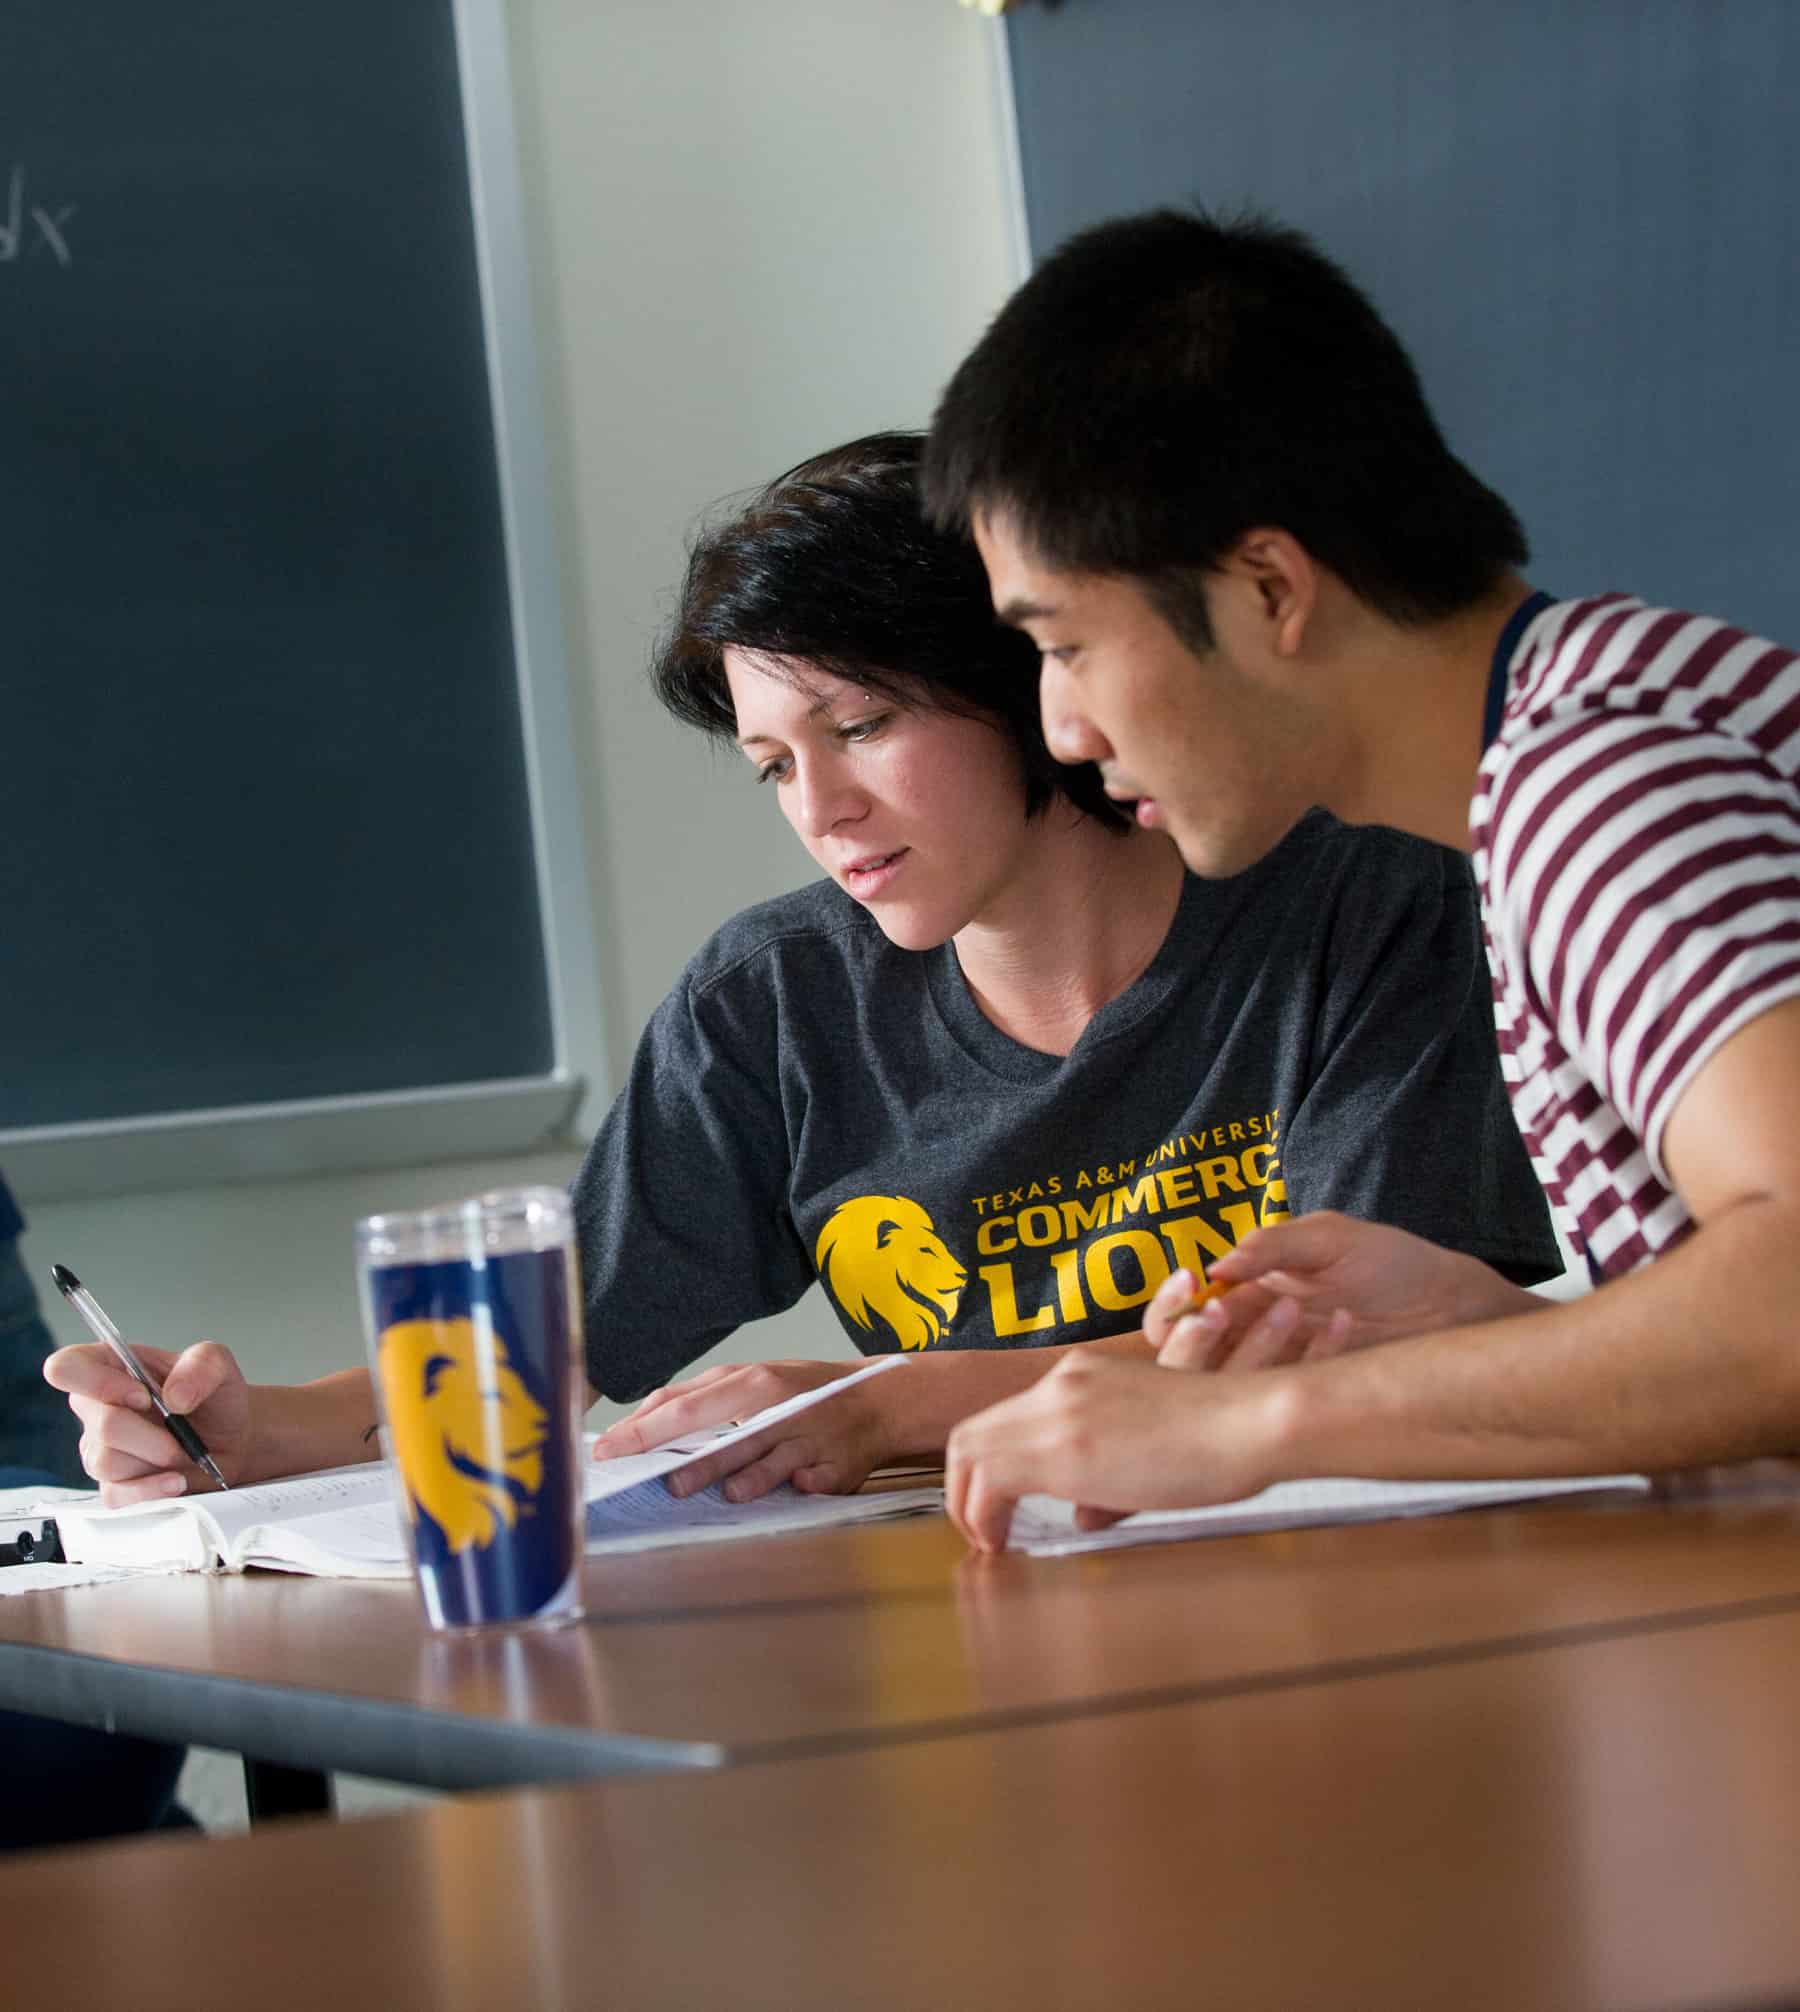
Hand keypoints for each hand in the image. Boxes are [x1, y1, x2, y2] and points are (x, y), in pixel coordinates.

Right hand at [43, 1339, 255, 1505]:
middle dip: (150, 1434)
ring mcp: (101, 1450)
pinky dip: (151, 1489)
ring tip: (182, 1453)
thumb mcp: (219, 1363)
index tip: (143, 1396)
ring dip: (154, 1459)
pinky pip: (114, 1494)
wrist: (236, 1441)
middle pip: (100, 1425)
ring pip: (106, 1462)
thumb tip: (173, 1396)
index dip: (98, 1383)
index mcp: (111, 1368)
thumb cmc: (217, 1398)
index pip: (66, 1368)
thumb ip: (202, 1364)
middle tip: (181, 1435)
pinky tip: (175, 1480)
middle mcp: (98, 1408)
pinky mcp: (113, 1485)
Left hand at [592, 1359, 880, 1501]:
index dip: (646, 1431)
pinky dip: (804, 1486)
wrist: (876, 1402)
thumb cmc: (801, 1392)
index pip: (687, 1408)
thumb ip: (697, 1395)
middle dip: (697, 1465)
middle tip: (665, 1485)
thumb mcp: (750, 1379)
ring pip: (773, 1464)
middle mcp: (780, 1410)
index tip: (608, 1451)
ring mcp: (810, 1442)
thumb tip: (642, 1415)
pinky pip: (814, 1484)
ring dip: (748, 1481)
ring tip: (726, 1493)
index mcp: (752, 1382)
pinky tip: (798, 1487)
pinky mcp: (836, 1470)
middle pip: (729, 1440)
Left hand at [945, 1352, 1288, 1553]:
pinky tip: (1002, 1543)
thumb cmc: (1227, 1435)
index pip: (1007, 1419)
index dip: (989, 1468)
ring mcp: (1059, 1410)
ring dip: (967, 1504)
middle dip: (963, 1487)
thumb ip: (1110, 1474)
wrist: (1254, 1419)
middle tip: (979, 1530)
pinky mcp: (1064, 1446)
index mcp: (1082, 1376)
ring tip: (987, 1543)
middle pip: (973, 1432)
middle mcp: (1061, 1384)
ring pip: (969, 1452)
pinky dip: (983, 1515)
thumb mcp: (1154, 1444)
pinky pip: (991, 1480)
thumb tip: (1083, 1515)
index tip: (999, 1506)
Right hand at [1152, 1217, 1535, 1372]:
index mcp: (1247, 1292)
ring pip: (1227, 1387)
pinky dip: (1300, 1371)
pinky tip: (1345, 1328)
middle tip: (1222, 1315)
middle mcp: (1253, 1337)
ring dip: (1244, 1354)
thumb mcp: (1330, 1238)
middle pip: (1188, 1356)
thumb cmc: (1392, 1263)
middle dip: (1190, 1339)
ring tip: (1294, 1314)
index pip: (1183, 1309)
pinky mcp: (1312, 1400)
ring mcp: (1280, 1373)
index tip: (1193, 1286)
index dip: (1174, 1303)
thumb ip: (1274, 1245)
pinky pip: (1283, 1401)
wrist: (1451, 1306)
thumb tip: (1216, 1267)